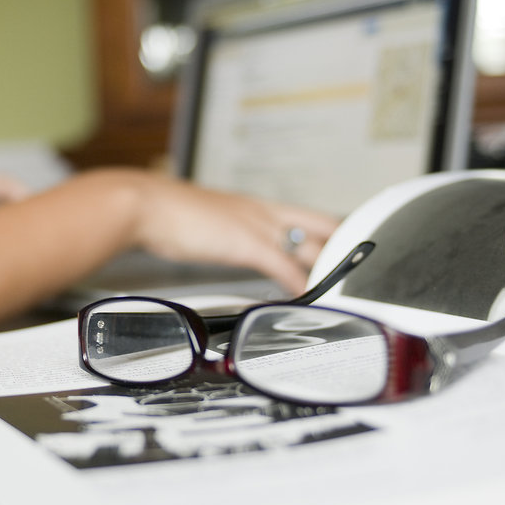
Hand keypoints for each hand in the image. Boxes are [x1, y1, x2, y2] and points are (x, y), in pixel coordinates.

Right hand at [133, 174, 339, 294]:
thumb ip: (219, 233)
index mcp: (253, 205)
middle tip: (360, 274)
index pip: (307, 217)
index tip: (345, 250)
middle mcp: (263, 213)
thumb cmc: (163, 214)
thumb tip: (216, 243)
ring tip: (346, 292)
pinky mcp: (248, 244)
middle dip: (343, 249)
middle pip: (322, 227)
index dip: (331, 233)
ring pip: (312, 247)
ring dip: (329, 270)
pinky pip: (287, 269)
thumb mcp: (203, 221)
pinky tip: (309, 300)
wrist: (144, 205)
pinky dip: (302, 286)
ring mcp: (258, 226)